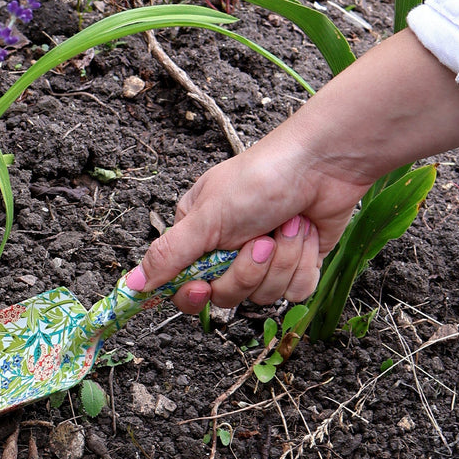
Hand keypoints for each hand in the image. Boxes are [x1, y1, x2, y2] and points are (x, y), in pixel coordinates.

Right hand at [130, 132, 370, 311]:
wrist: (325, 162)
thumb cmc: (263, 177)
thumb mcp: (207, 217)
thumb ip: (169, 255)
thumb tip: (133, 285)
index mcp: (199, 236)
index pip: (185, 286)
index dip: (195, 293)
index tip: (202, 286)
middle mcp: (229, 251)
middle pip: (227, 296)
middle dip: (248, 270)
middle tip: (260, 238)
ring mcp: (265, 260)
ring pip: (265, 295)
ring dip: (282, 260)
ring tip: (288, 225)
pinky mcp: (298, 264)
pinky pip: (296, 291)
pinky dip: (304, 262)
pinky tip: (306, 233)